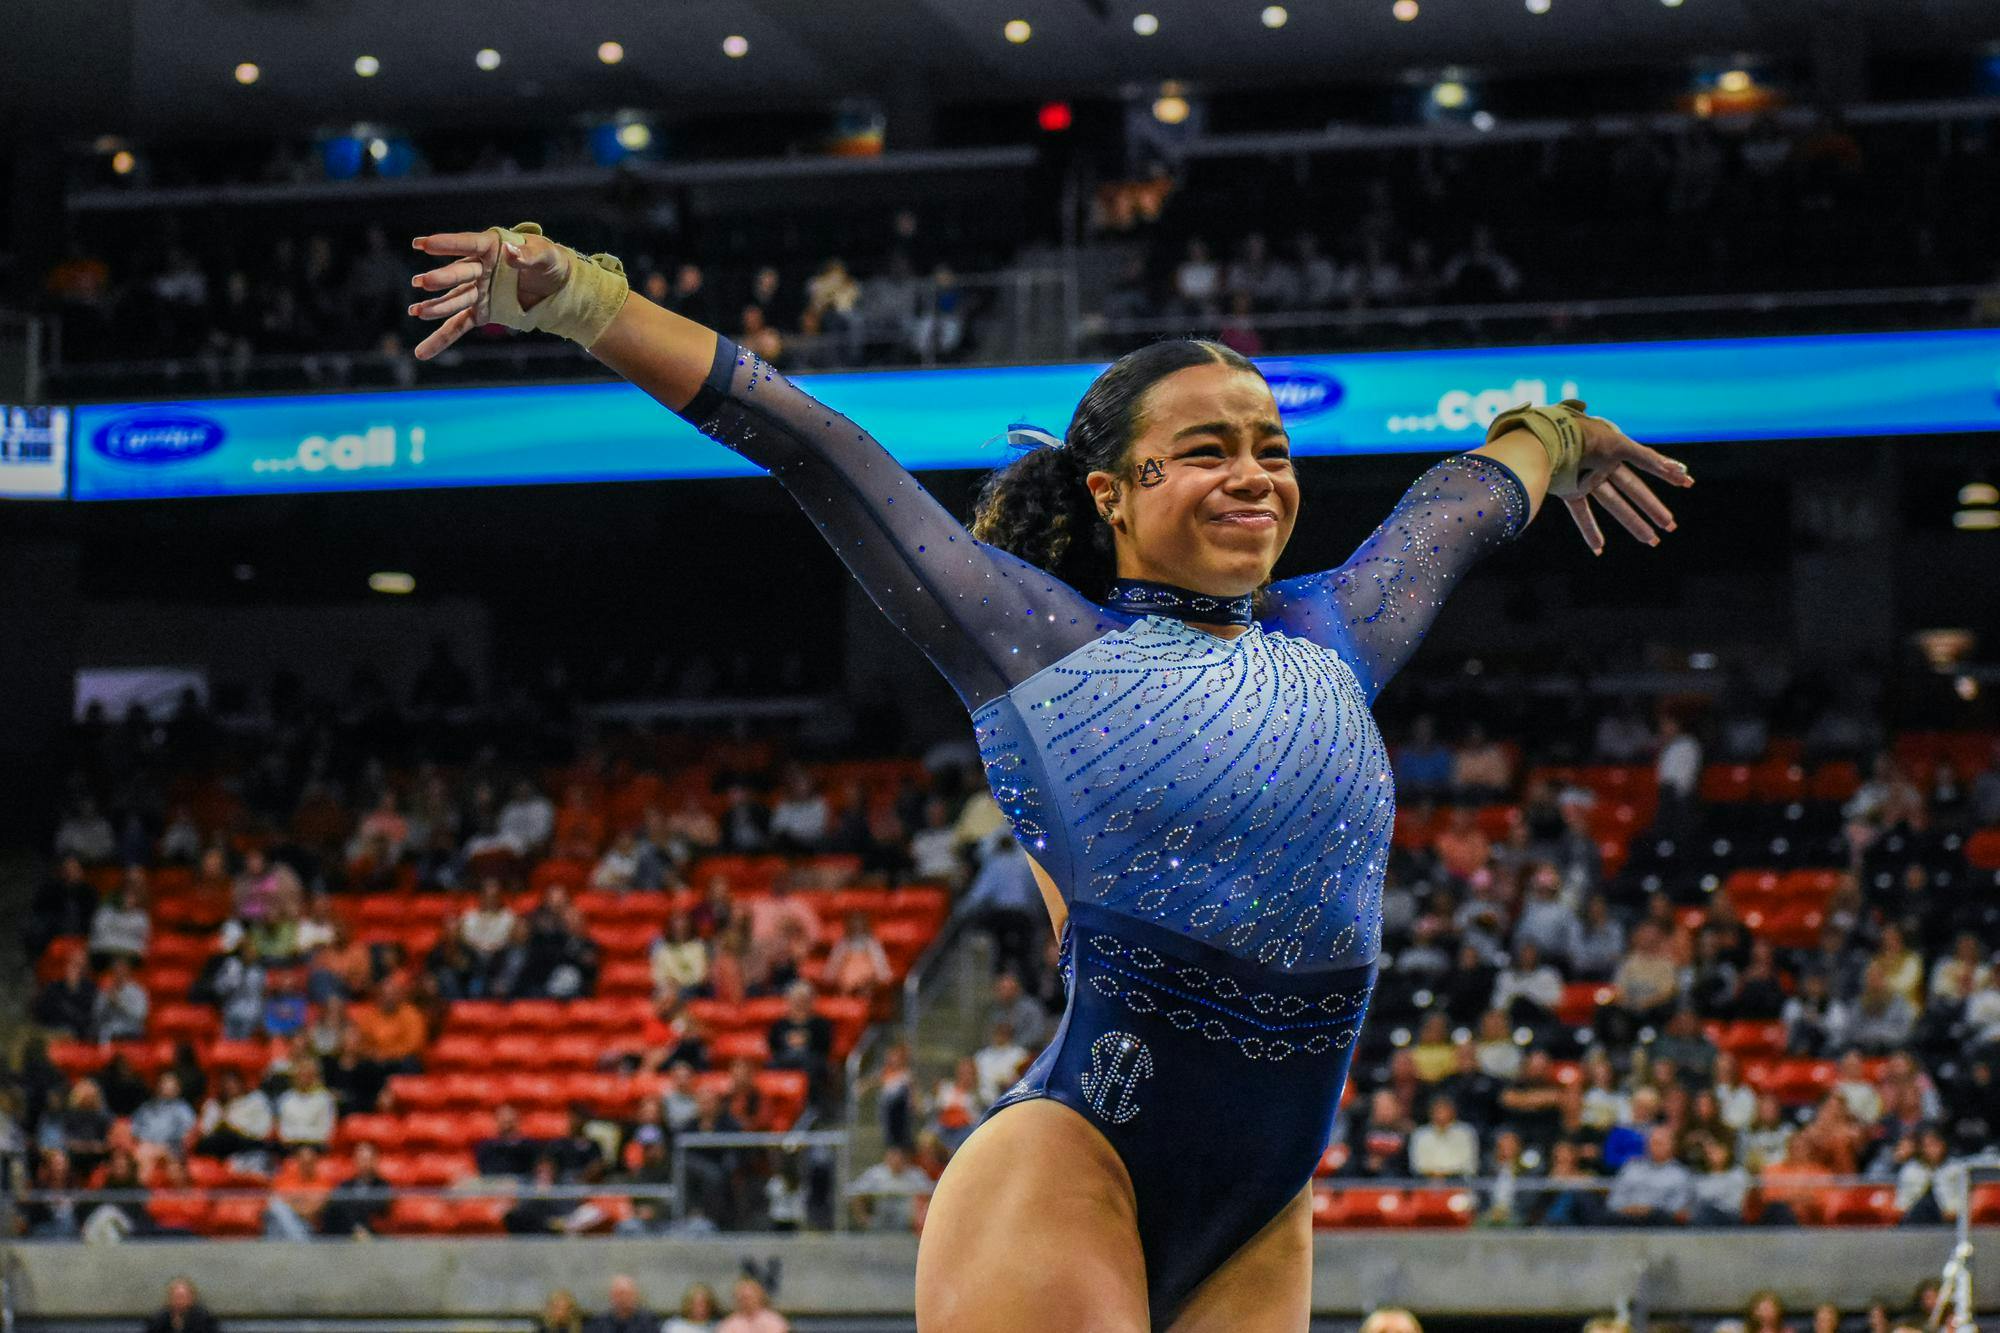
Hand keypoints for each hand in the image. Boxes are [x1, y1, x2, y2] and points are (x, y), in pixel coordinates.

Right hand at [406, 228, 571, 359]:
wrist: (557, 287)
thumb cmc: (551, 263)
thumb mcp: (547, 256)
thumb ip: (530, 255)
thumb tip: (512, 254)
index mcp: (493, 248)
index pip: (468, 243)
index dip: (446, 243)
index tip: (423, 244)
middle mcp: (480, 268)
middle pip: (459, 274)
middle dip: (442, 279)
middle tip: (423, 282)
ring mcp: (478, 291)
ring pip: (456, 300)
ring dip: (437, 306)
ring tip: (417, 312)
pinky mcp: (480, 312)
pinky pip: (458, 326)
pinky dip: (442, 339)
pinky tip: (422, 352)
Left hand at [1561, 410, 1693, 555]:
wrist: (1544, 438)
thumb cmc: (1582, 435)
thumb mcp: (1619, 445)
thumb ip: (1649, 459)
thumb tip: (1680, 472)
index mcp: (1616, 448)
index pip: (1647, 463)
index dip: (1666, 472)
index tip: (1687, 482)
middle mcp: (1603, 465)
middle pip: (1633, 490)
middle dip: (1653, 508)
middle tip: (1671, 526)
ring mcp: (1586, 479)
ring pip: (1614, 504)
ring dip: (1633, 522)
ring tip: (1651, 541)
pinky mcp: (1569, 490)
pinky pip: (1581, 513)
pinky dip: (1590, 531)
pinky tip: (1600, 549)